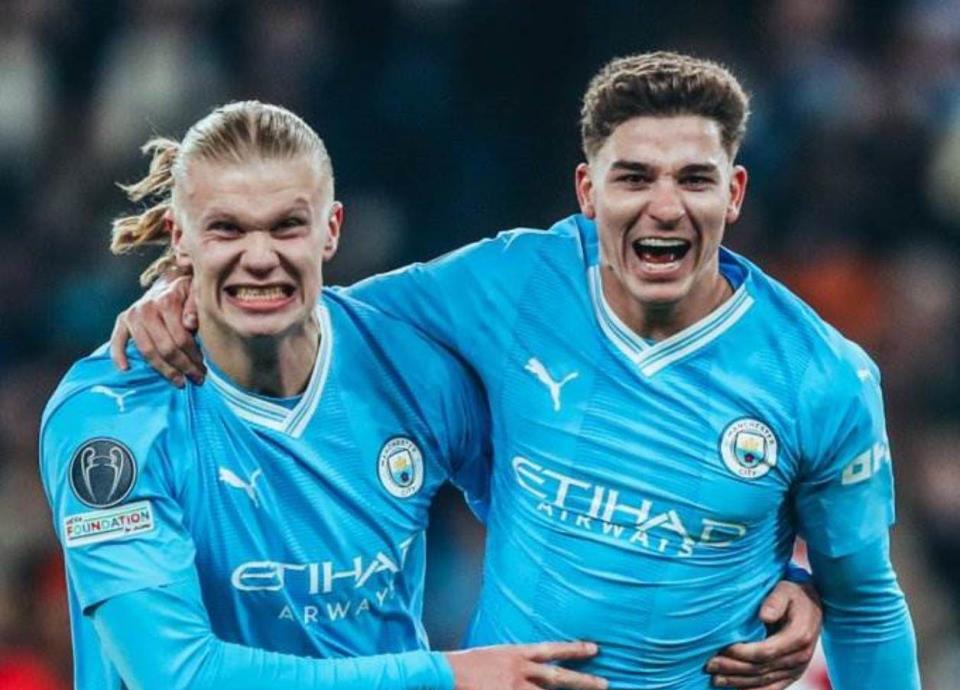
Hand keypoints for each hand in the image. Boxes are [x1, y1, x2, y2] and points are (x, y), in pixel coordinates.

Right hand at [110, 274, 203, 386]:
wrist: (168, 282)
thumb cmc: (187, 292)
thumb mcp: (198, 291)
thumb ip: (196, 305)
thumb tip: (190, 324)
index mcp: (167, 301)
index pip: (181, 338)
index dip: (193, 357)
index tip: (203, 369)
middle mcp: (146, 309)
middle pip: (165, 348)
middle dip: (183, 367)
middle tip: (197, 379)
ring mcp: (133, 315)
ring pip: (147, 351)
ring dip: (164, 370)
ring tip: (179, 381)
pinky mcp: (123, 320)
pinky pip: (117, 341)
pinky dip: (118, 356)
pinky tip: (126, 369)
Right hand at [446, 641, 607, 689]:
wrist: (443, 673)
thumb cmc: (464, 665)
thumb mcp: (492, 654)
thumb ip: (512, 660)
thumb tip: (529, 664)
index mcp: (515, 653)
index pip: (551, 650)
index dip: (573, 649)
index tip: (594, 648)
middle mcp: (518, 670)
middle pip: (557, 677)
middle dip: (583, 681)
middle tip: (605, 683)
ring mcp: (513, 688)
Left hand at [706, 581, 821, 688]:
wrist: (811, 605)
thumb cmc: (792, 594)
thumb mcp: (785, 590)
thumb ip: (775, 601)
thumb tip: (765, 616)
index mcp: (799, 636)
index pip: (766, 651)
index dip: (742, 653)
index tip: (721, 649)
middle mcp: (800, 657)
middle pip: (762, 668)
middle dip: (733, 668)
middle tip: (709, 665)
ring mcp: (797, 668)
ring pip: (764, 681)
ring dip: (738, 682)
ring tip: (715, 679)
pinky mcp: (792, 674)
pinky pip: (772, 688)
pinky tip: (734, 689)